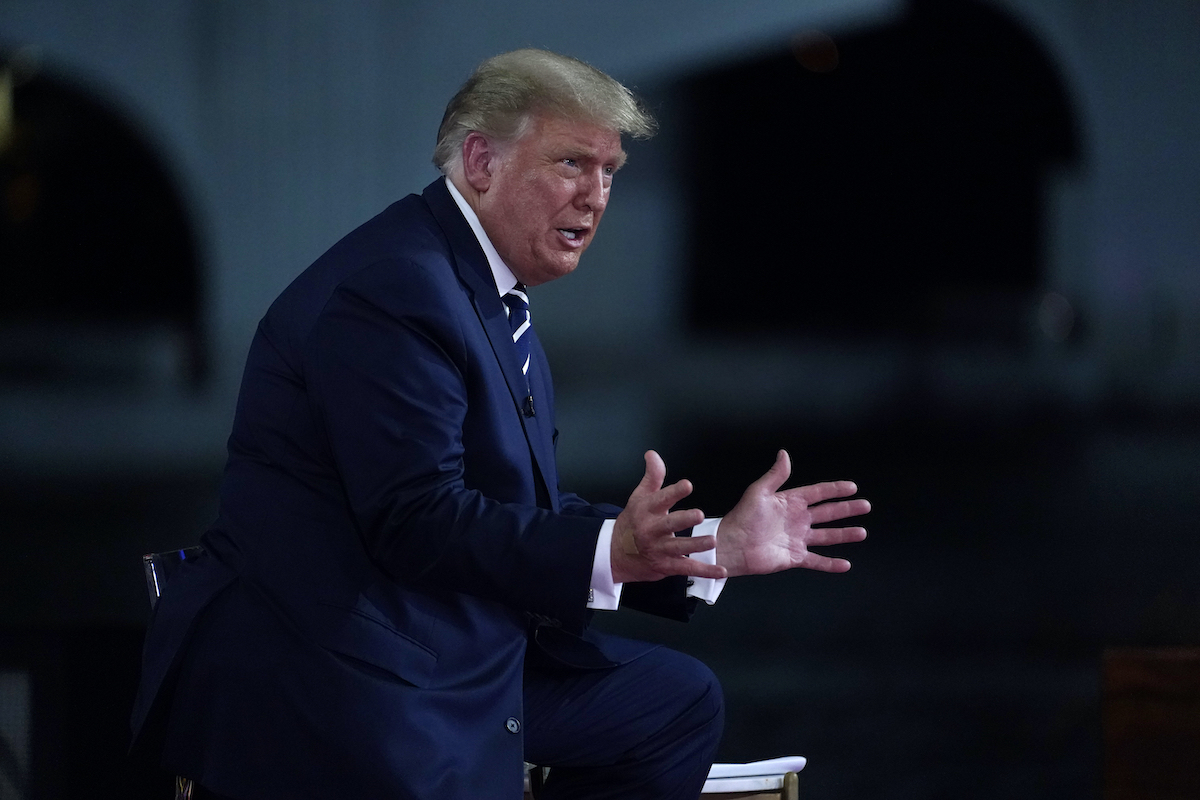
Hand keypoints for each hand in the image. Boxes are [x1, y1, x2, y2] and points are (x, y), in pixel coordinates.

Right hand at [610, 451, 727, 583]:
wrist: (615, 555)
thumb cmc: (632, 522)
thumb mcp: (639, 497)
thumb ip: (652, 476)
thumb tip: (653, 454)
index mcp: (646, 510)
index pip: (660, 499)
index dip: (674, 492)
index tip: (687, 485)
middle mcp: (651, 530)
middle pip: (669, 524)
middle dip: (684, 520)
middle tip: (699, 514)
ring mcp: (659, 550)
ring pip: (679, 548)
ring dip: (696, 545)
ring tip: (712, 541)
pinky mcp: (666, 566)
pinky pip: (687, 568)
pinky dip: (705, 571)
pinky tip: (721, 570)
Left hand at [717, 450, 868, 576]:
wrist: (732, 545)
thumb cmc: (742, 517)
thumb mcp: (759, 492)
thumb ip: (775, 475)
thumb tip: (784, 454)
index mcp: (790, 502)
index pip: (818, 493)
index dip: (835, 490)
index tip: (852, 487)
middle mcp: (797, 520)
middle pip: (828, 513)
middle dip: (847, 509)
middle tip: (865, 506)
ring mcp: (797, 539)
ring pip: (827, 536)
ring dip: (844, 535)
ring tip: (862, 533)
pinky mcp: (794, 557)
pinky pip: (816, 560)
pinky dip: (831, 564)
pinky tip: (845, 564)